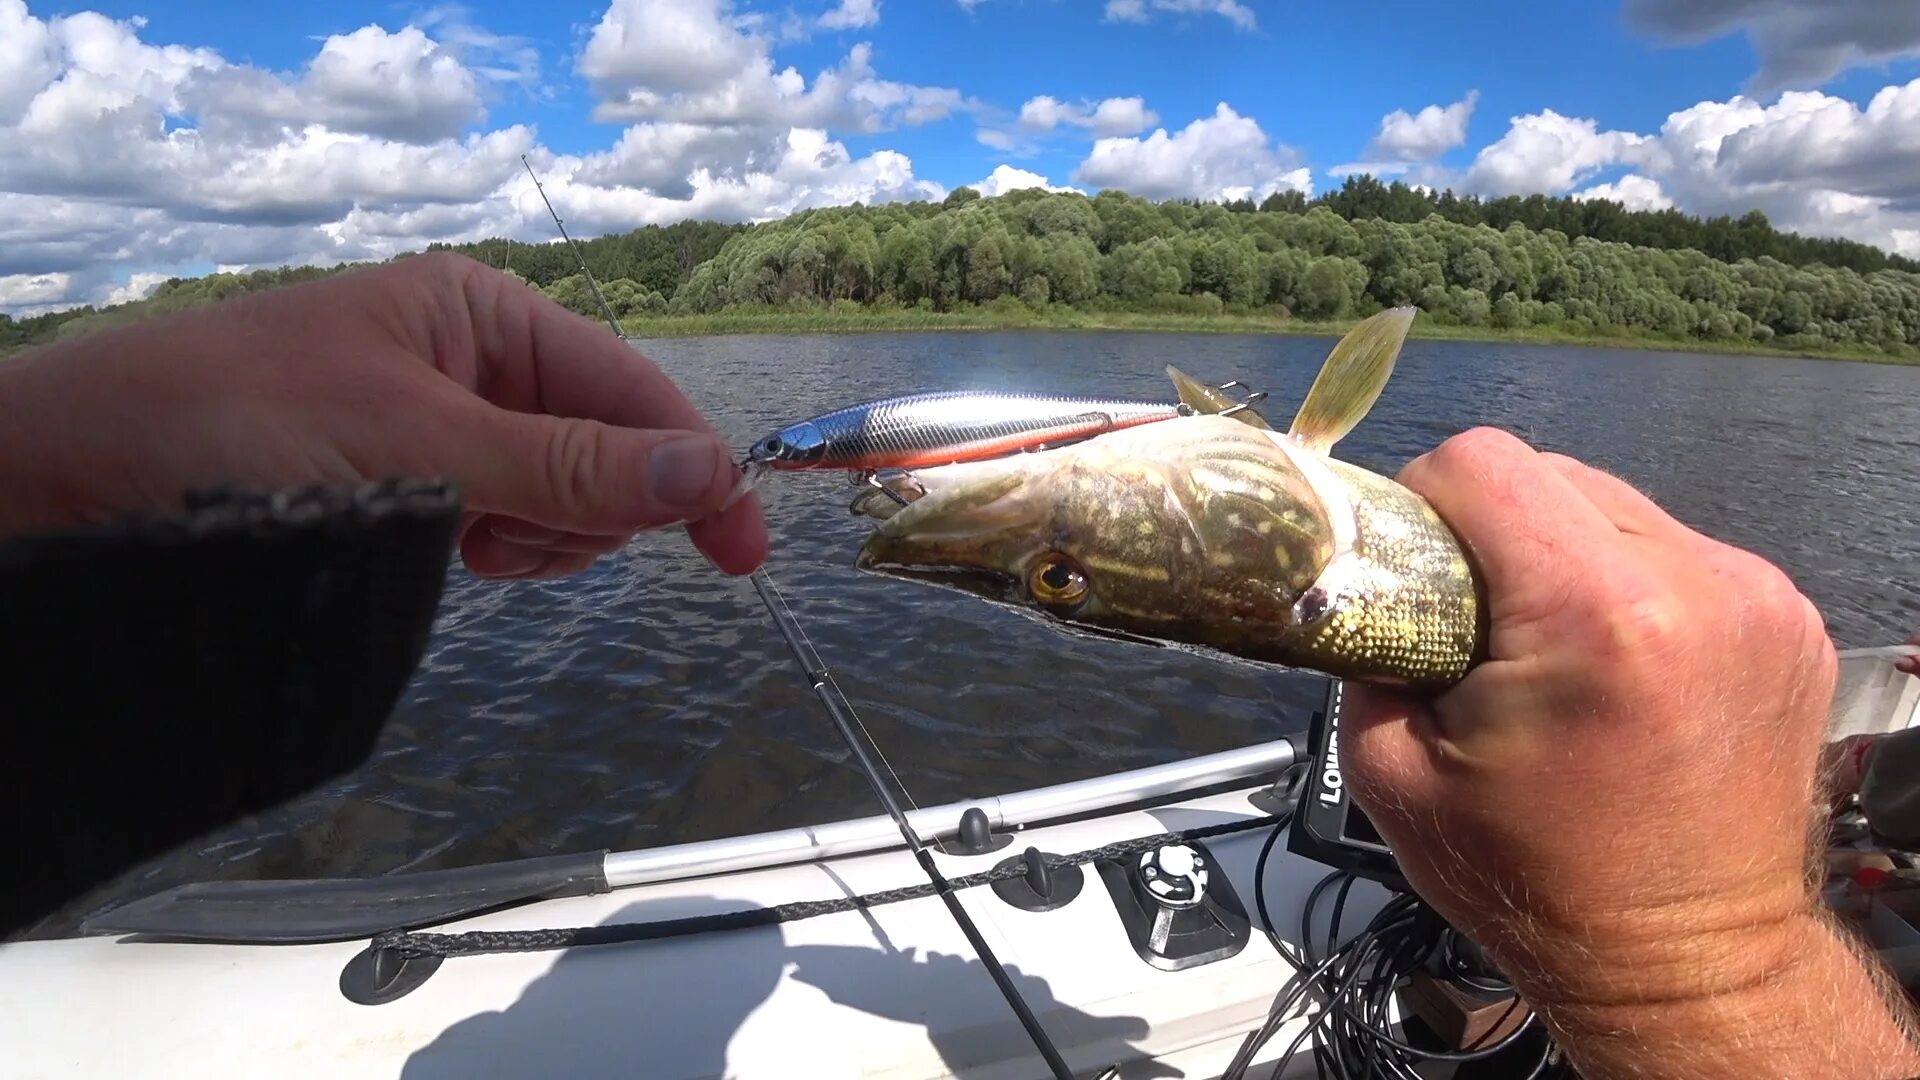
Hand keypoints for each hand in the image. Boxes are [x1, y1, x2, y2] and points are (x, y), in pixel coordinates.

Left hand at [0, 253, 765, 577]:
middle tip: (510, 535)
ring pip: (562, 502)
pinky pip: (510, 528)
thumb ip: (565, 468)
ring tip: (456, 540)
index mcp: (484, 315)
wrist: (74, 479)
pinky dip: (498, 551)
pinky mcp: (418, 487)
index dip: (692, 467)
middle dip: (585, 508)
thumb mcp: (417, 447)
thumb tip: (704, 474)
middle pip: (607, 452)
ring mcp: (448, 428)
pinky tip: (444, 553)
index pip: (630, 389)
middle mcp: (475, 363)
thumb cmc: (232, 425)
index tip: (742, 550)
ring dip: (535, 536)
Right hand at [1339, 428, 1919, 1078]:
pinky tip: (1607, 666)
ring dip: (1560, 559)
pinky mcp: (1787, 619)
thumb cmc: (1542, 888)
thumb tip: (1355, 582)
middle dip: (1490, 535)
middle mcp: (1698, 587)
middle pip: (1551, 474)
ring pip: (1614, 506)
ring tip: (1541, 653)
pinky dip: (1625, 589)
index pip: (1483, 463)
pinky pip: (1673, 551)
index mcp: (1597, 617)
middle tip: (1466, 625)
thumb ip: (1366, 651)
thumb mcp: (1391, 776)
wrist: (1684, 964)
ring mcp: (1757, 599)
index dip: (1421, 503)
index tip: (1409, 566)